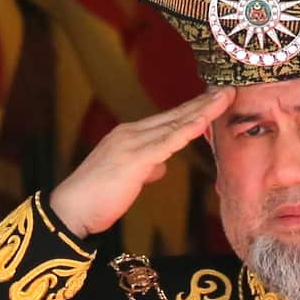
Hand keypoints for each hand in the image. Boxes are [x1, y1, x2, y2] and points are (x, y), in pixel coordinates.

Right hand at [49, 87, 234, 237]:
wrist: (71, 209)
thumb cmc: (97, 197)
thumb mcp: (128, 177)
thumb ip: (146, 167)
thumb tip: (161, 166)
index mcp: (129, 136)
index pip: (168, 120)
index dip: (192, 109)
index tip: (214, 100)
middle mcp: (131, 133)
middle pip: (175, 115)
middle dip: (203, 103)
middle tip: (228, 90)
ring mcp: (132, 144)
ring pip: (175, 124)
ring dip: (202, 110)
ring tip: (224, 98)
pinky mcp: (134, 159)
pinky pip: (167, 143)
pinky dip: (186, 130)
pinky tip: (202, 120)